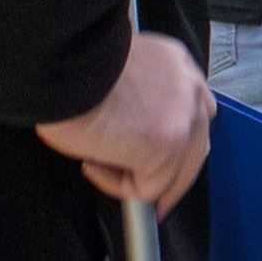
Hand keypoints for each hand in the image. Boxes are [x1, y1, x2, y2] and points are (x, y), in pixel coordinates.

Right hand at [34, 32, 215, 215]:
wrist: (65, 64)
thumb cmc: (74, 66)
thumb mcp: (118, 67)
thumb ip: (140, 93)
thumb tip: (130, 127)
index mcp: (178, 65)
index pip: (192, 112)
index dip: (176, 141)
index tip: (155, 159)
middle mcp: (190, 89)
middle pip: (196, 146)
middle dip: (170, 174)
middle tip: (145, 196)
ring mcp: (183, 120)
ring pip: (174, 173)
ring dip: (136, 178)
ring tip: (96, 161)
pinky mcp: (166, 148)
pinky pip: (146, 188)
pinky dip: (115, 184)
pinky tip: (91, 161)